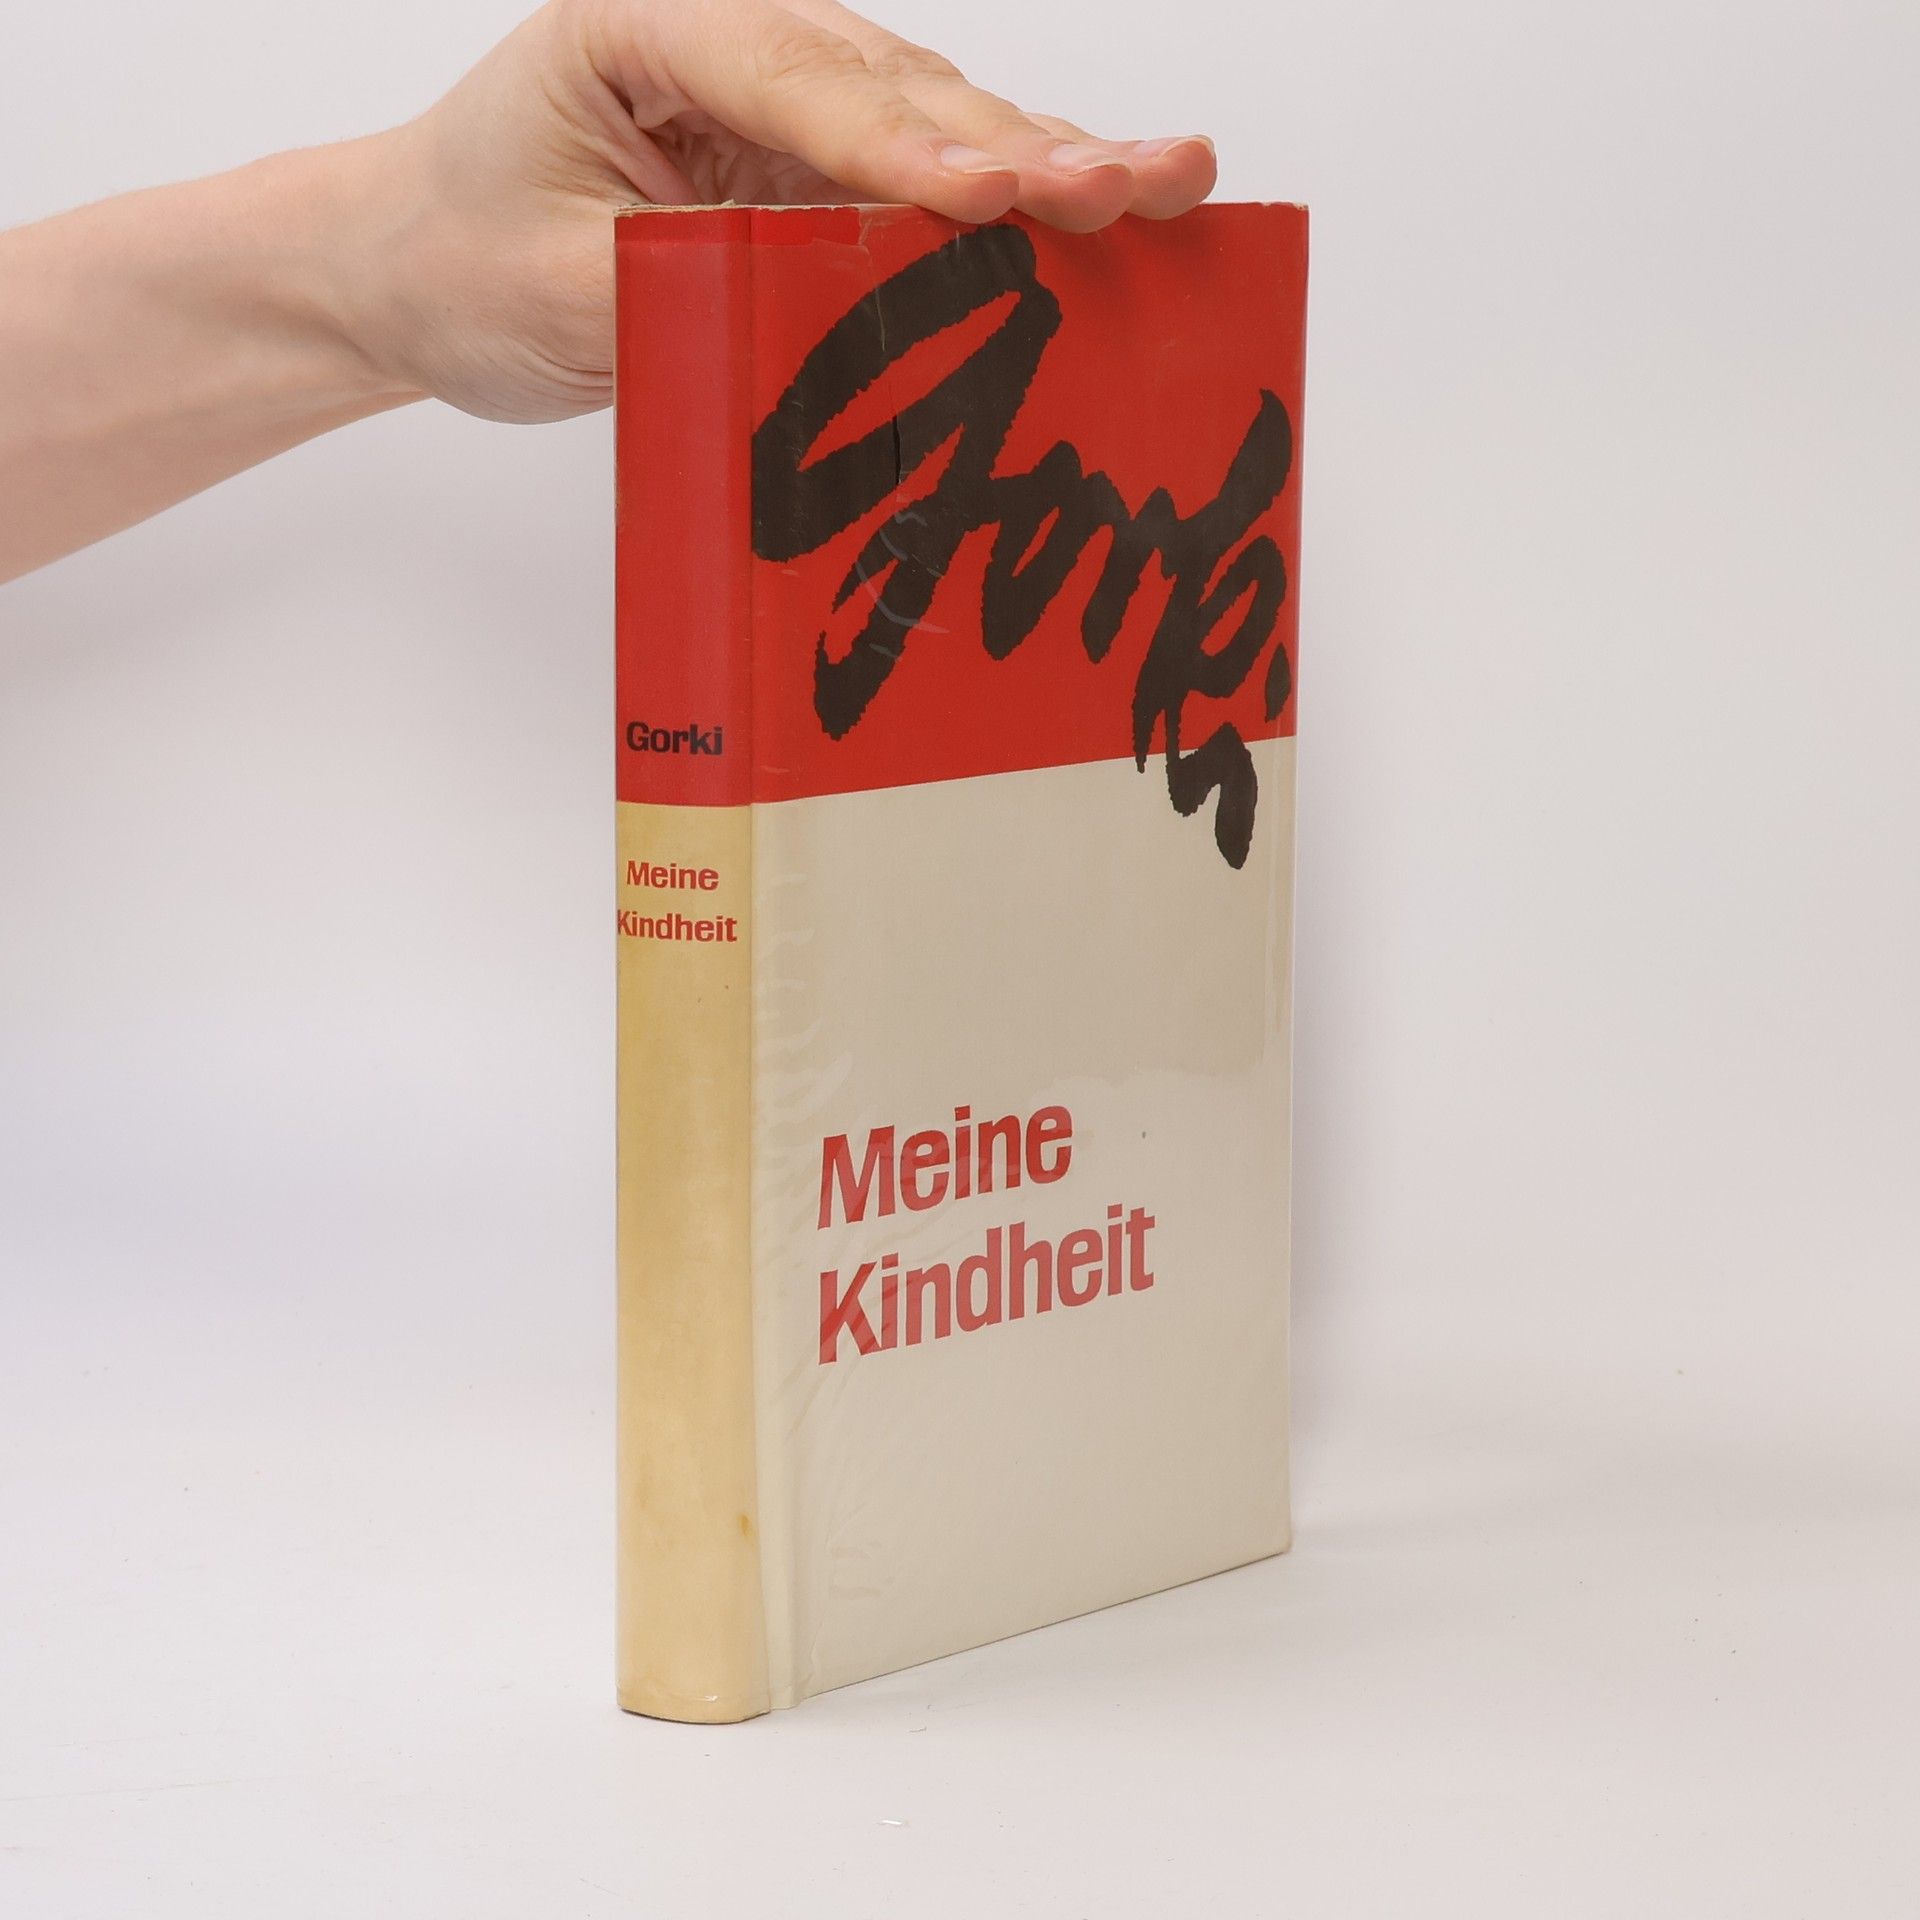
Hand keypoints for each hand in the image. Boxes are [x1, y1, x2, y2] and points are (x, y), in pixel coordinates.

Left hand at [346, 0, 1217, 422]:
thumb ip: (682, 286)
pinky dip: (1015, 213)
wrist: (416, 269)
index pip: (795, 83)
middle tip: (1136, 182)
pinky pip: (925, 188)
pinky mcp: (813, 179)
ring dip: (1050, 165)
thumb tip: (824, 318)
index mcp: (650, 31)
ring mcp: (785, 112)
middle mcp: (736, 51)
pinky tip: (1110, 215)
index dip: (902, 144)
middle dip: (1020, 145)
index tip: (991, 196)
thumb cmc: (461, 258)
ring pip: (937, 126)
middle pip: (899, 90)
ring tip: (1168, 183)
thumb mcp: (549, 284)